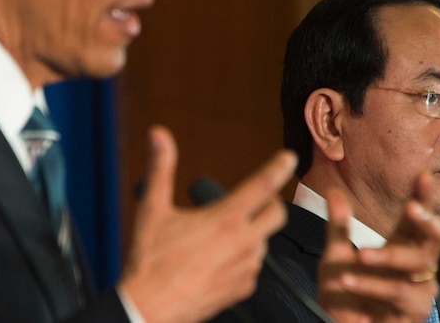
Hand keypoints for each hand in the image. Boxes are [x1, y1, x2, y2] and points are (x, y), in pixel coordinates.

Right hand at [119, 125, 295, 322]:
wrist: (150, 308)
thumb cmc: (150, 260)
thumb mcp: (152, 208)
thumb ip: (161, 168)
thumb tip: (158, 134)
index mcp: (225, 219)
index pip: (263, 185)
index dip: (278, 167)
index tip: (289, 157)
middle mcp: (243, 242)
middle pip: (277, 214)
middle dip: (271, 202)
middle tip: (255, 199)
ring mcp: (246, 268)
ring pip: (264, 241)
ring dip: (253, 232)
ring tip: (225, 234)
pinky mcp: (244, 289)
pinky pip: (254, 267)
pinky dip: (243, 258)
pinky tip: (221, 259)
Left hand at [318, 173, 439, 322]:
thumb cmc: (343, 294)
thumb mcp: (335, 257)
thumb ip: (338, 227)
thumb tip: (332, 191)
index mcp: (400, 246)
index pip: (416, 218)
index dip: (422, 197)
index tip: (421, 175)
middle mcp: (415, 266)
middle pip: (435, 238)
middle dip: (427, 221)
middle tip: (411, 208)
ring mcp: (418, 288)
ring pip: (418, 265)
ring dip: (388, 257)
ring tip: (360, 255)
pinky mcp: (414, 311)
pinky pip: (398, 292)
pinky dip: (372, 284)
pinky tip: (349, 280)